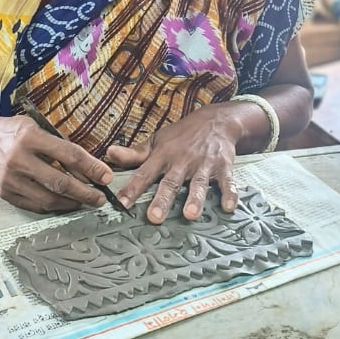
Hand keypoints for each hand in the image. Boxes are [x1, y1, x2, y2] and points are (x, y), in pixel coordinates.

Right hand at [0, 116, 114, 214]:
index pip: (68, 155)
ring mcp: (10, 179)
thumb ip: (63, 146)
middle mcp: (18, 159)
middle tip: (100, 198)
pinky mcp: (5, 193)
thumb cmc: (20, 133)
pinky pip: (35, 206)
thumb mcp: (40, 128)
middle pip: (59, 182)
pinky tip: (66, 203)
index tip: (107, 177)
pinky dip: (54, 206)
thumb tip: (92, 169)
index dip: (91, 167)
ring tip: (85, 202)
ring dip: (71, 203)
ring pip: (48, 198)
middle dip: (85, 193)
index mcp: (30, 137)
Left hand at [104, 105, 240, 223]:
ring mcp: (204, 164)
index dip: (133, 188)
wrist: (216, 120)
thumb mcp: (157, 141)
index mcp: (163, 155)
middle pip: (171, 182)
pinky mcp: (224, 167)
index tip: (122, 204)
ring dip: (195, 199)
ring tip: (190, 215)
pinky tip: (229, 207)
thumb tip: (109, 154)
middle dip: (163, 199)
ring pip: (198, 183)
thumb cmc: (181, 135)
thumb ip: (134, 153)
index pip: (145, 173)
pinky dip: (230, 193)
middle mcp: (182, 160)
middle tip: (155, 218)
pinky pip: (227, 182)